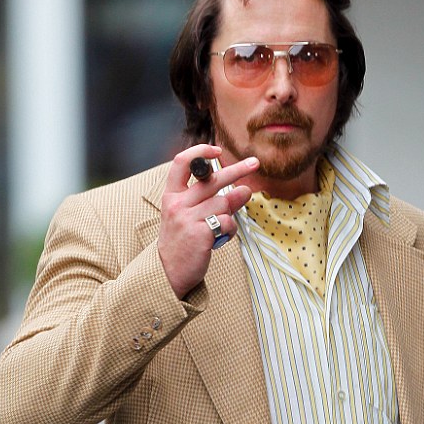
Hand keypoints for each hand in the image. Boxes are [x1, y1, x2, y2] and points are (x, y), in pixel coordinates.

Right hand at [157, 144, 258, 298]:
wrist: (168, 272)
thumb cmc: (182, 242)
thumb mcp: (191, 216)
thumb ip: (215, 200)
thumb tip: (245, 189)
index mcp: (171, 195)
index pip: (182, 163)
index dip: (200, 152)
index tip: (217, 150)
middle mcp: (177, 204)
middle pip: (212, 179)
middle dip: (237, 170)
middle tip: (254, 163)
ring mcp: (187, 218)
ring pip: (223, 203)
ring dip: (230, 214)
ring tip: (221, 227)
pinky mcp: (200, 234)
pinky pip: (227, 222)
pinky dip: (229, 230)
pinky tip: (220, 238)